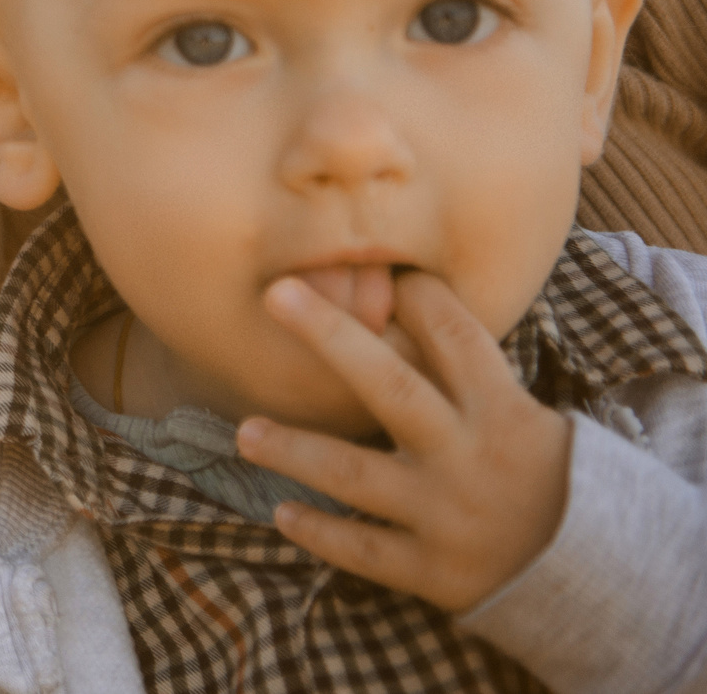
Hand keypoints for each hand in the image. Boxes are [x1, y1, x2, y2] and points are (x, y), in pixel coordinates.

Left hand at [233, 270, 569, 612]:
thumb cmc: (546, 479)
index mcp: (503, 412)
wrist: (603, 579)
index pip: (454, 336)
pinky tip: (282, 514)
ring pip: (358, 475)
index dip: (414, 297)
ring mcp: (449, 516)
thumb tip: (394, 299)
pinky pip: (365, 551)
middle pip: (392, 387)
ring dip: (296, 451)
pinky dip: (322, 534)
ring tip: (244, 432)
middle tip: (276, 294)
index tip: (370, 267)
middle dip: (333, 338)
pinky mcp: (435, 571)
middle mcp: (470, 457)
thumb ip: (465, 375)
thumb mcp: (528, 420)